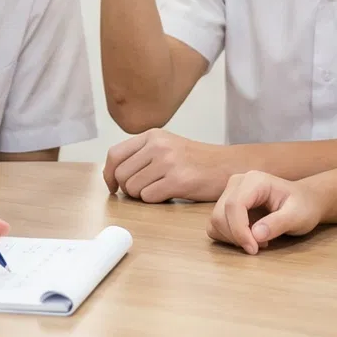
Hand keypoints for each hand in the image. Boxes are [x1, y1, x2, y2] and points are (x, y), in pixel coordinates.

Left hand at [103, 129, 235, 202]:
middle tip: (145, 190)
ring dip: (142, 196)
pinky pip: (149, 198)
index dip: (109, 174)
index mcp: (152, 135)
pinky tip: (170, 194)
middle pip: (121, 174)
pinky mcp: (178, 180)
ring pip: (133, 188)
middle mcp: (158, 145)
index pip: (115, 154)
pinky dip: (155, 201)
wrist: (228, 165)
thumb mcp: (167, 145)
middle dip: (128, 188)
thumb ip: (141, 154)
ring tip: (160, 190)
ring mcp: (168, 162)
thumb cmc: (195, 161)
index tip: (113, 186)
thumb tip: (112, 175)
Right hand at [208, 171, 327, 254]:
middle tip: (259, 247)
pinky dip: (229, 237)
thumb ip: (278, 223)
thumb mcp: (298, 216)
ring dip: (232, 238)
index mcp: (254, 180)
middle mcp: (237, 183)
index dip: (239, 231)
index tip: (254, 249)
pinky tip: (249, 237)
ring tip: (258, 241)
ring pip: (215, 221)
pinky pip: (216, 225)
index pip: (234, 205)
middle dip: (236, 237)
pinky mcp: (227, 205)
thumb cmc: (303, 207)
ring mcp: (230, 193)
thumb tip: (255, 235)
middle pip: (220, 214)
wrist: (304, 202)